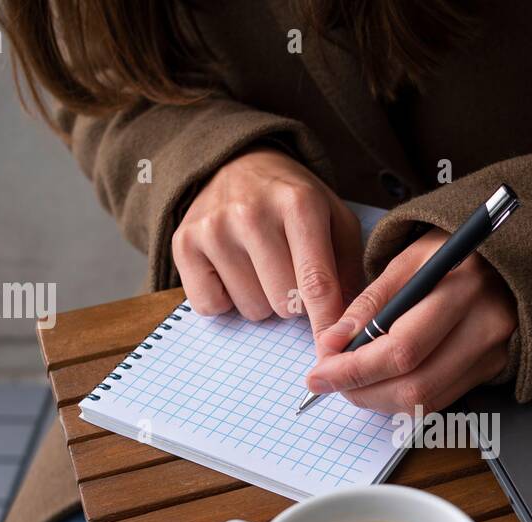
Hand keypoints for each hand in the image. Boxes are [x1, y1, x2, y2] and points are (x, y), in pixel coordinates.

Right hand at [172, 147, 364, 337]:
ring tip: (259, 264)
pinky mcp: (183, 244)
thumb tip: (344, 325)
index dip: (326, 322)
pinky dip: (225, 299)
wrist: (239, 163)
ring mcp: (213, 228)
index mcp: (298, 204)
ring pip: (251, 309)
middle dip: (295, 301)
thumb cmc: (293, 201)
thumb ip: (347, 270)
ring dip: (261, 299)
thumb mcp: (335, 220)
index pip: (315, 282)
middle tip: (289, 270)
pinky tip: (231, 269)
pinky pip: (211, 306)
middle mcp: (251, 213)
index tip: (331, 347)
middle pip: (284, 303)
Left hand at [306, 228, 516, 413]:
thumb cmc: (450, 254)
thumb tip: (332, 344)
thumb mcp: (407, 260)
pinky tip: (382, 381)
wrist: (505, 259)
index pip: (402, 349)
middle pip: (414, 384)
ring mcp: (492, 354)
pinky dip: (401, 398)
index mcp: (463, 288)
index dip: (354, 369)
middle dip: (361, 390)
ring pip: (425, 401)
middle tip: (330, 381)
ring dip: (377, 399)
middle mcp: (485, 327)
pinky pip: (438, 401)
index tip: (318, 373)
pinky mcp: (492, 370)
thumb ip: (369, 303)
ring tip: (352, 381)